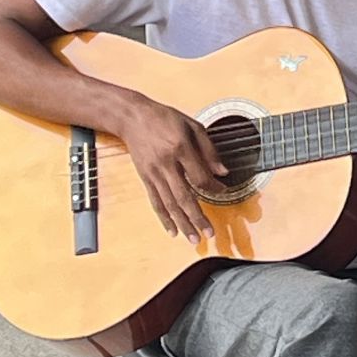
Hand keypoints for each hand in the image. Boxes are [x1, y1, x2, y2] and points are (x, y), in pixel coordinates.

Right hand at [118, 98, 228, 242]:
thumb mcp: (193, 126)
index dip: (214, 188)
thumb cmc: (165, 119)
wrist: (132, 117)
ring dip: (183, 224)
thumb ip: (209, 150)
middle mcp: (165, 164)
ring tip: (194, 239)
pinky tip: (172, 231)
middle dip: (198, 217)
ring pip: (169, 204)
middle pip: (184, 197)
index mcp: (180, 149)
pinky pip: (156, 202)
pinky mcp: (145, 178)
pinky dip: (164, 218)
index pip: (200, 177)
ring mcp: (153, 174)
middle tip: (209, 233)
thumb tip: (222, 172)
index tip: (224, 191)